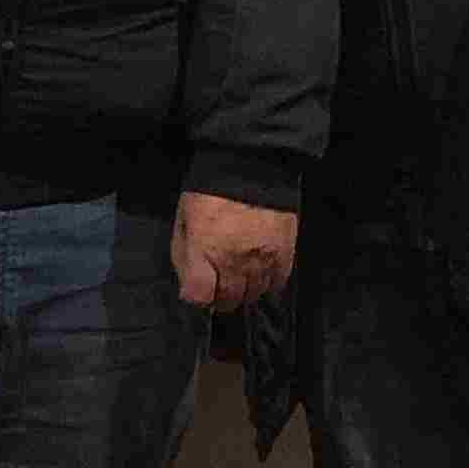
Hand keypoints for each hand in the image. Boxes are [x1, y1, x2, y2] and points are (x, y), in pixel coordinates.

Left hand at [171, 190, 298, 312]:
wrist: (251, 168)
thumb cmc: (210, 194)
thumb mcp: (183, 220)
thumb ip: (183, 256)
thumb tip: (187, 286)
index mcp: (205, 249)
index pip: (200, 295)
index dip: (196, 297)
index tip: (197, 290)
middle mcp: (235, 260)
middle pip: (228, 299)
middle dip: (220, 298)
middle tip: (218, 287)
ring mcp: (262, 259)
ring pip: (253, 295)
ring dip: (243, 292)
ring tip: (238, 279)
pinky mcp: (285, 254)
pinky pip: (277, 283)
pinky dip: (266, 284)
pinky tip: (259, 274)